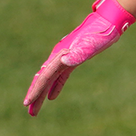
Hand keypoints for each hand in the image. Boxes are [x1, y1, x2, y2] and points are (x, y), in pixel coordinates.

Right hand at [23, 0, 135, 115]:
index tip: (27, 103)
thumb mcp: (90, 45)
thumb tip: (64, 61)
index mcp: (61, 55)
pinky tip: (52, 97)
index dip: (35, 90)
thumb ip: (78, 54)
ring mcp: (64, 58)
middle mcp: (59, 57)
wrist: (108, 22)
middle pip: (44, 79)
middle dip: (36, 96)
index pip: (45, 76)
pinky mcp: (72, 59)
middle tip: (30, 112)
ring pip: (50, 79)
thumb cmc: (100, 33)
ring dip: (42, 93)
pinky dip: (56, 86)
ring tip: (35, 109)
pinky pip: (60, 76)